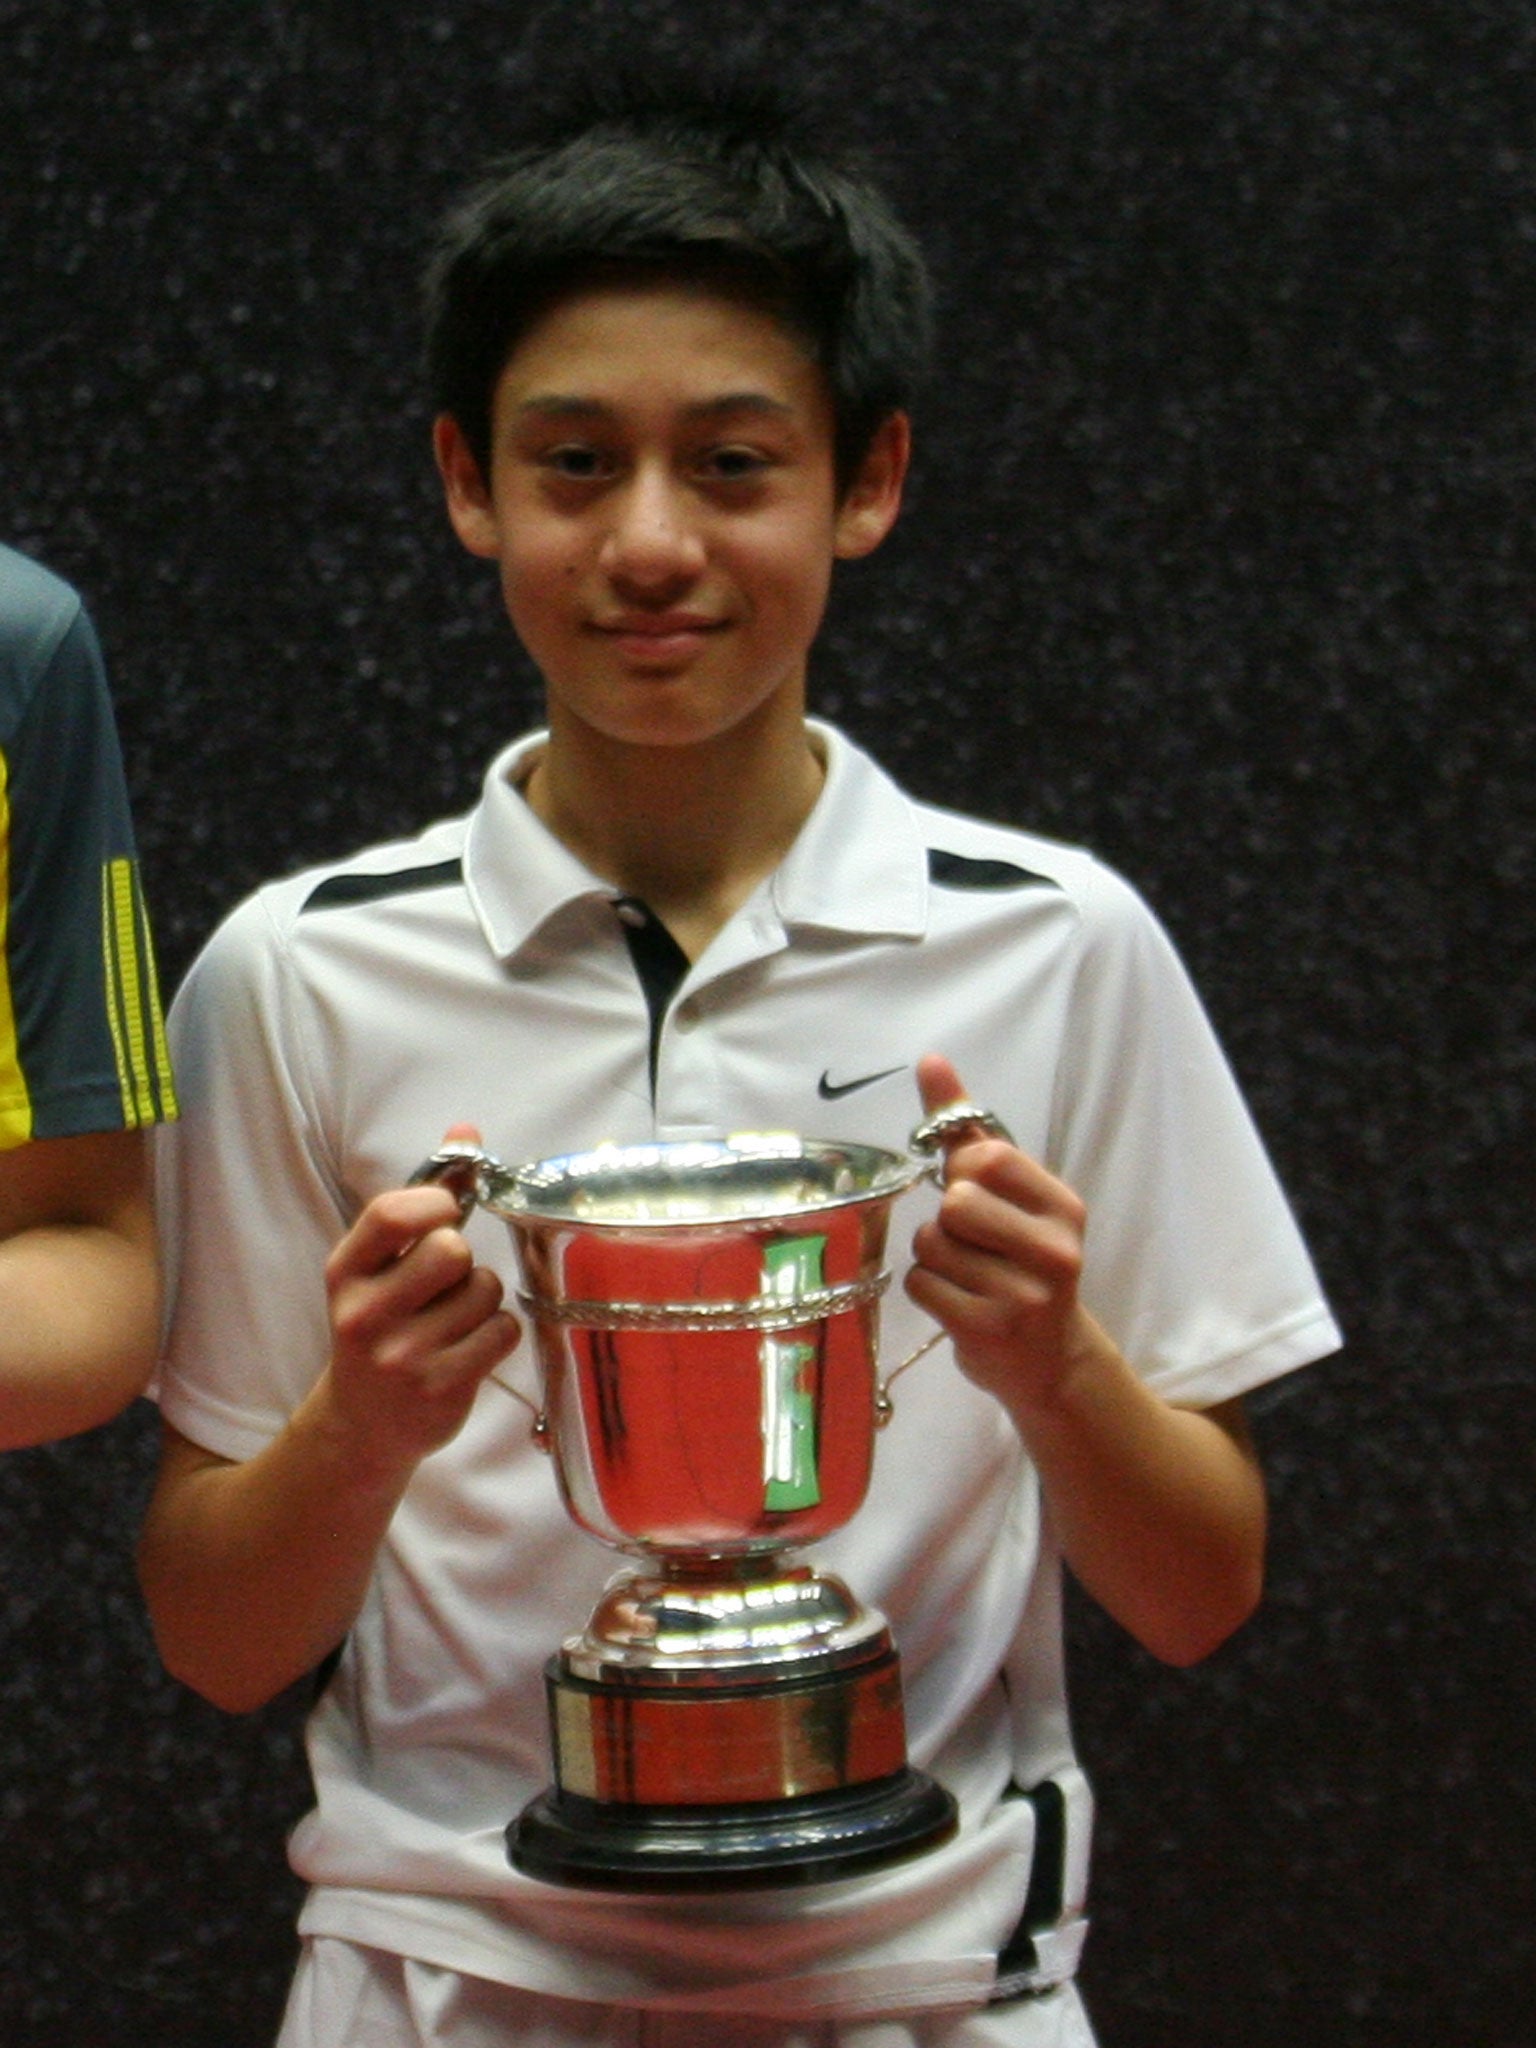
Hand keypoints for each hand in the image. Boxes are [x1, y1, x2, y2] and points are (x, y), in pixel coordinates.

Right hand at [322, 1126, 519, 1477]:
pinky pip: (503, 1332)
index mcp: (345, 1272)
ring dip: (483, 1301)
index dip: (435, 1201)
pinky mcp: (439, 1390)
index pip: (391, 1213)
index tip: (447, 1212)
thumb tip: (467, 1132)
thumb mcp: (381, 1264)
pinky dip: (497, 1334)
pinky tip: (468, 1348)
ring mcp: (401, 1357)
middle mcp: (365, 1315)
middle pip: (451, 1250)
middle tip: (445, 1284)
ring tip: (453, 1321)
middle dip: (462, 1261)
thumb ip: (422, 1197)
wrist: (363, 1424)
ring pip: (485, 1292)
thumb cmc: (381, 1324)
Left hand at [905, 1054, 1093, 1418]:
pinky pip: (921, 1284)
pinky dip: (927, 1290)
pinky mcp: (988, 1331)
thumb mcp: (1009, 1195)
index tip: (978, 1198)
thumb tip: (930, 1061)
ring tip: (969, 1277)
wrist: (1049, 1361)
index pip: (987, 1158)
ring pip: (931, 1244)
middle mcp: (1054, 1250)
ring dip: (935, 1258)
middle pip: (954, 1203)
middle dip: (948, 1222)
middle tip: (974, 1247)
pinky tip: (959, 1303)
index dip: (963, 1175)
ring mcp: (1024, 1296)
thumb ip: (967, 1129)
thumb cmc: (1021, 1263)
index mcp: (1063, 1207)